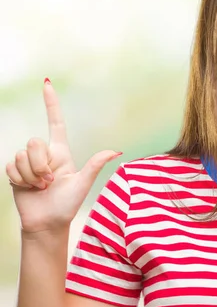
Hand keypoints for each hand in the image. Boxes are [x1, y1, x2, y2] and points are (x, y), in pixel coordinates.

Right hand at [5, 78, 121, 234]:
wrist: (46, 223)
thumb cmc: (67, 205)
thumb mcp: (82, 184)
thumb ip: (95, 165)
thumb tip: (116, 152)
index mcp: (62, 152)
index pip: (55, 122)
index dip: (51, 103)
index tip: (47, 83)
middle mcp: (44, 154)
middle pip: (34, 142)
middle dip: (39, 164)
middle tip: (48, 181)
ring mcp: (28, 163)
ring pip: (21, 155)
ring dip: (31, 175)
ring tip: (40, 187)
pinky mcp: (14, 172)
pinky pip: (10, 167)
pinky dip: (20, 180)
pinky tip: (28, 189)